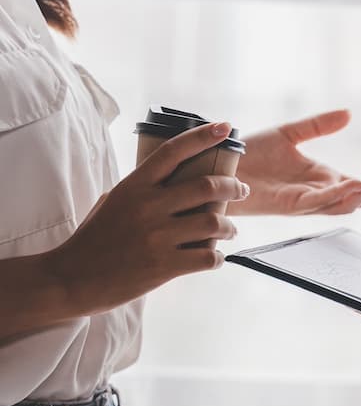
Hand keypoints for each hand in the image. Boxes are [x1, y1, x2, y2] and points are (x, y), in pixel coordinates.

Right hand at [50, 122, 248, 316]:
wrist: (73, 278)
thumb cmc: (93, 240)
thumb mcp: (112, 202)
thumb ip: (142, 192)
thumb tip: (175, 186)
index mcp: (134, 185)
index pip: (174, 151)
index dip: (203, 136)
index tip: (225, 128)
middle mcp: (149, 206)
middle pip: (206, 186)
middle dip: (233, 186)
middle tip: (242, 190)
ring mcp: (158, 236)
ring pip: (214, 222)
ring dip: (229, 226)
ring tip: (229, 230)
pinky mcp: (165, 266)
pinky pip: (208, 257)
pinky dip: (218, 257)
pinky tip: (215, 257)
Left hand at [233, 109, 360, 215]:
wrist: (224, 163)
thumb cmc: (253, 154)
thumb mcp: (292, 133)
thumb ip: (320, 125)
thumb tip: (348, 114)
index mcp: (323, 179)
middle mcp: (319, 194)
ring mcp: (306, 202)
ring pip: (346, 204)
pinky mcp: (291, 204)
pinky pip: (322, 202)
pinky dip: (341, 194)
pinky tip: (355, 184)